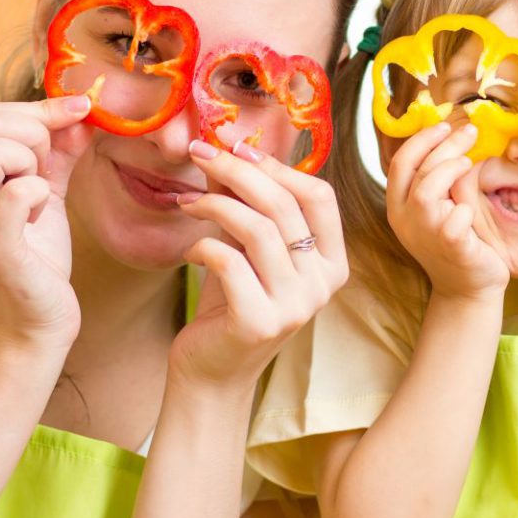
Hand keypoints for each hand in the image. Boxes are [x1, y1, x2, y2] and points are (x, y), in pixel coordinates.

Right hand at [0, 96, 94, 350]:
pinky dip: (40, 196)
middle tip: (48, 173)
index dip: (41, 108)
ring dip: (31, 164)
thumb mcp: (47, 192)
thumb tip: (79, 112)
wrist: (35, 321)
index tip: (81, 111)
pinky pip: (17, 194)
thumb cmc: (38, 257)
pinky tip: (40, 218)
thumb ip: (58, 152)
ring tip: (40, 196)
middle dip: (36, 135)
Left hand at [170, 140, 348, 389]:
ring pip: (259, 229)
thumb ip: (241, 200)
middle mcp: (322, 285)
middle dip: (237, 170)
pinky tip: (191, 251)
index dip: (277, 165)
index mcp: (331, 262)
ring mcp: (295, 306)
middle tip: (199, 152)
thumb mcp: (242, 245)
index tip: (236, 147)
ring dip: (214, 204)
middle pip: (285, 206)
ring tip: (186, 202)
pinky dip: (202, 246)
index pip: (320, 196)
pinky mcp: (259, 323)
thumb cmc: (230, 303)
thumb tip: (223, 147)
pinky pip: (229, 262)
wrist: (211, 371)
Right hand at [385, 121, 507, 301]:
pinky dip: (466, 208)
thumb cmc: (457, 243)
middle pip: (417, 169)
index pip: (401, 163)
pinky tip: (471, 210)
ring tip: (468, 163)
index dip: (423, 139)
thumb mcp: (440, 207)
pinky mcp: (449, 247)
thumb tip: (454, 138)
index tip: (446, 125)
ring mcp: (425, 234)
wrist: (468, 288)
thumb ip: (438, 180)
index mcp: (398, 207)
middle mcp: (405, 220)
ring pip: (428, 190)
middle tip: (470, 132)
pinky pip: (455, 218)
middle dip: (445, 144)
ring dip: (450, 169)